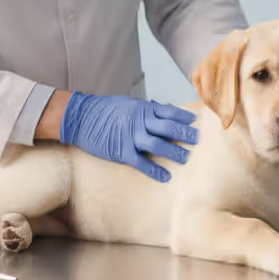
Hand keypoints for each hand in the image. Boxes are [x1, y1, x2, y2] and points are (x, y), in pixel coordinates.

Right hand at [59, 93, 198, 181]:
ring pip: (158, 145)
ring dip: (174, 152)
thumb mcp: (127, 103)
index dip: (183, 117)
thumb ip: (144, 108)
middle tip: (198, 140)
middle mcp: (140, 121)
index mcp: (142, 108)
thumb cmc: (103, 109)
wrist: (81, 117)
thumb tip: (160, 109)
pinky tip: (165, 176)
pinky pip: (142, 162)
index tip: (195, 122)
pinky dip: (154, 170)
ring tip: (186, 158)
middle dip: (185, 134)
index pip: (169, 111)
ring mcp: (131, 137)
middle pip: (168, 127)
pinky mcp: (122, 151)